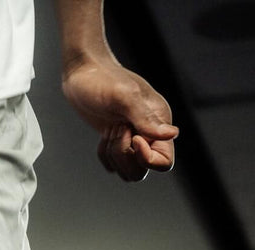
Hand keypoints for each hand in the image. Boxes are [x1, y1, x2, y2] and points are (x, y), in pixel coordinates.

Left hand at [62, 59, 177, 181]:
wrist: (82, 73)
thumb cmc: (103, 80)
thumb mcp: (124, 97)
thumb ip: (146, 118)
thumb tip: (172, 134)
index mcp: (160, 122)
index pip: (165, 162)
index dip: (146, 159)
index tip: (132, 137)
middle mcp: (150, 133)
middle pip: (142, 171)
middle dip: (125, 155)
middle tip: (117, 128)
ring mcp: (133, 139)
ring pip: (127, 171)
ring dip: (114, 154)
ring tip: (110, 129)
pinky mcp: (117, 142)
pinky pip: (112, 165)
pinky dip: (104, 154)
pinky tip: (103, 135)